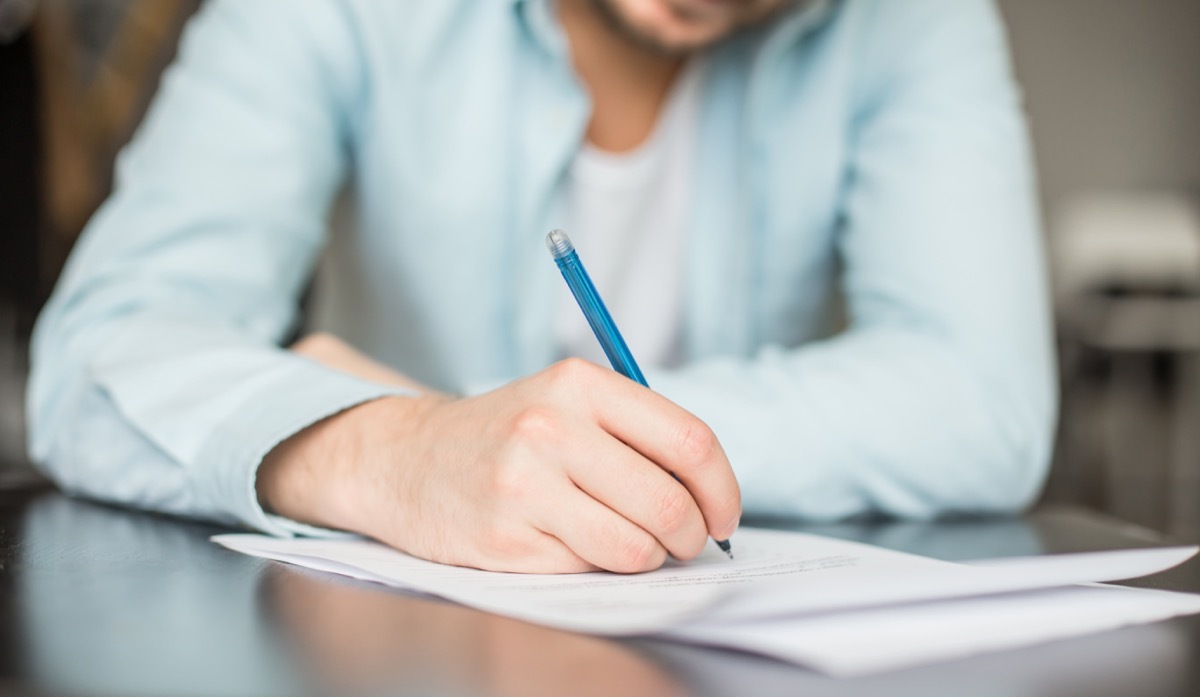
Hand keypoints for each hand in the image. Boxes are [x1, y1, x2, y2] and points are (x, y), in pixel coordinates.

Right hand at [259, 336, 740, 573]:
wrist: (408, 460)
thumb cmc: (509, 435)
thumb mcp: (567, 403)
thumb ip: (638, 433)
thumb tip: (713, 496)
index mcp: (579, 385)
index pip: (689, 441)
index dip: (723, 490)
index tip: (725, 516)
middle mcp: (551, 429)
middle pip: (669, 503)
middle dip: (692, 536)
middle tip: (683, 542)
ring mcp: (523, 486)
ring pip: (635, 548)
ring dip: (649, 557)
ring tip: (631, 544)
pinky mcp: (504, 539)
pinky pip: (588, 569)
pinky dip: (596, 566)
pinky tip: (570, 543)